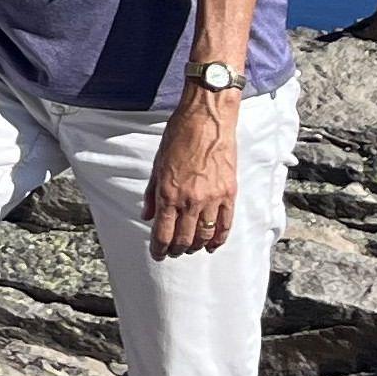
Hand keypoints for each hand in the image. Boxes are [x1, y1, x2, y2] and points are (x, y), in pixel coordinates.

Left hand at [146, 89, 242, 256]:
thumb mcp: (157, 164)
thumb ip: (152, 193)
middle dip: (176, 250)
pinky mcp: (229, 194)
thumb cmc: (178, 137)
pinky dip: (218, 239)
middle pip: (183, 239)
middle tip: (173, 252)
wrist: (206, 120)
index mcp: (169, 193)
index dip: (159, 249)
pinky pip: (225, 225)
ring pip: (204, 236)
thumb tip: (148, 216)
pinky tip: (212, 244)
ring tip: (190, 248)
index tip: (157, 255)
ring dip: (196, 246)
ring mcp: (212, 199)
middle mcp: (190, 201)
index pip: (163, 233)